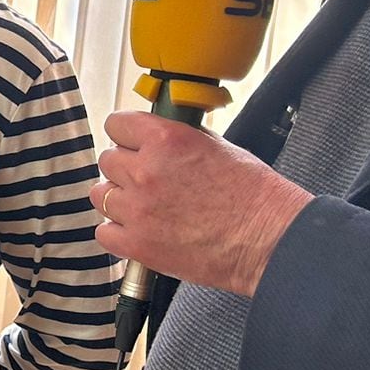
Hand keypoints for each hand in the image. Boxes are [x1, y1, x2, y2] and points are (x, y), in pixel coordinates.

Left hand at [92, 111, 312, 297]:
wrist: (268, 238)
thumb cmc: (253, 194)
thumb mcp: (215, 146)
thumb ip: (176, 139)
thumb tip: (154, 137)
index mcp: (165, 140)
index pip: (117, 124)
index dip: (126, 135)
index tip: (132, 144)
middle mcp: (146, 171)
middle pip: (108, 160)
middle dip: (126, 169)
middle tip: (147, 181)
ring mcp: (138, 209)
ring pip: (101, 195)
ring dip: (118, 199)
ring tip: (144, 207)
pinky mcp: (138, 244)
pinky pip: (104, 233)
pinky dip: (118, 233)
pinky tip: (140, 231)